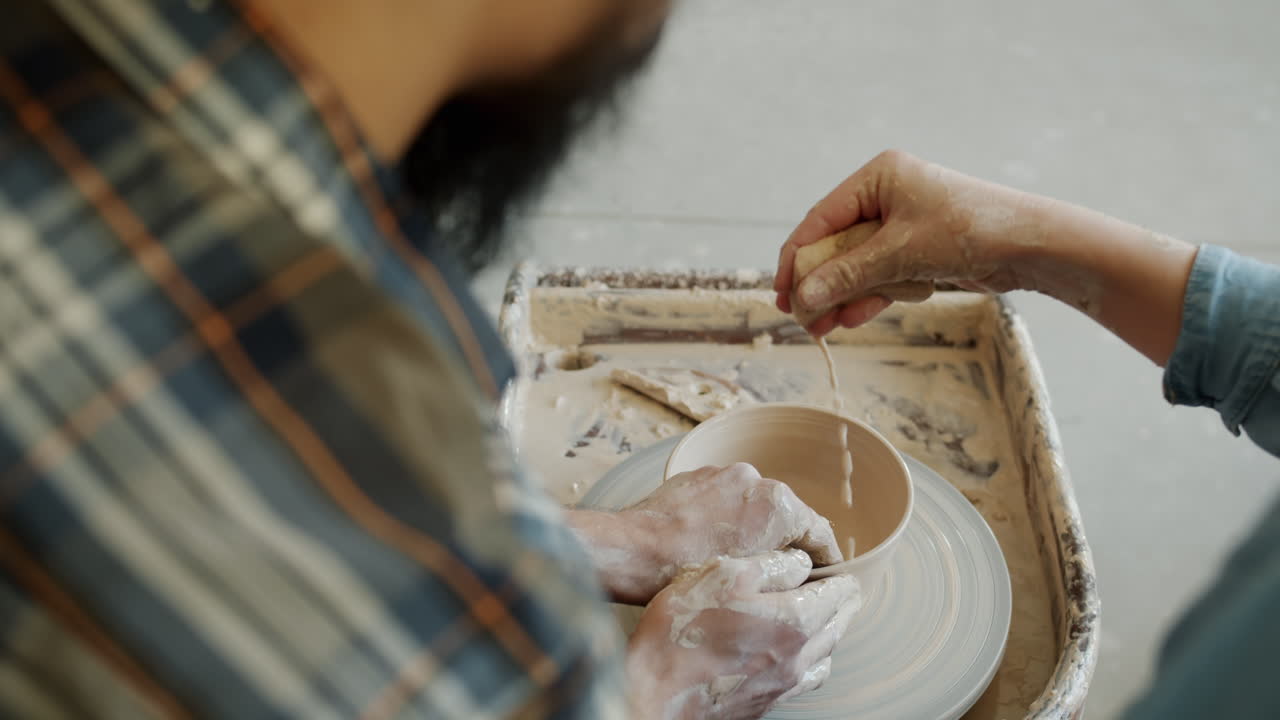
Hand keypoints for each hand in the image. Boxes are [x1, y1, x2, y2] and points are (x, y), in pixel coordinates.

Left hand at [567, 463, 843, 603]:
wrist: (632, 550)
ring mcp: (725, 473)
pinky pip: (725, 497)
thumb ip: (788, 567)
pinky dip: (725, 516)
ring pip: (754, 506)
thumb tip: (804, 570)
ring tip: (738, 560)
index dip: (827, 562)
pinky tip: (709, 542)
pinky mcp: (699, 475)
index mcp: (780, 505)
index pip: (821, 534)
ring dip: (754, 529)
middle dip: (787, 544)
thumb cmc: (687, 572)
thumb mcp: (752, 579)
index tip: (826, 579)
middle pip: (788, 517)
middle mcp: (757, 480)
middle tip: (781, 576)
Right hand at [627, 550, 860, 719]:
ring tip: (824, 621)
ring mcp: (782, 685)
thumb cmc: (682, 630)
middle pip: (837, 627)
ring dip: (830, 635)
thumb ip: (770, 565)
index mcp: (793, 620)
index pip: (836, 595)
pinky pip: (803, 681)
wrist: (654, 691)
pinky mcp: (764, 702)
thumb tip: (800, 562)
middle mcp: (796, 656)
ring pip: (824, 657)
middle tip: (844, 592)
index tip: (844, 572)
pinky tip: (795, 656)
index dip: (841, 578)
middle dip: (843, 606)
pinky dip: (811, 662)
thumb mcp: (722, 574)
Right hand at [774, 149, 1038, 334]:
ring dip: (842, 296)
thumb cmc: (971, 230)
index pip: (821, 219)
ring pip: (856, 265)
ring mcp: (902, 224)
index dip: (796, 258)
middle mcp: (887, 196)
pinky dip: (868, 296)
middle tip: (802, 319)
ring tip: (824, 328)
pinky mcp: (917, 250)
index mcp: (878, 178)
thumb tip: (804, 296)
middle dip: (820, 284)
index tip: (783, 294)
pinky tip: (852, 318)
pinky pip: (880, 275)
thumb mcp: (901, 253)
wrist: (1031, 247)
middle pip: (836, 244)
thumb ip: (848, 273)